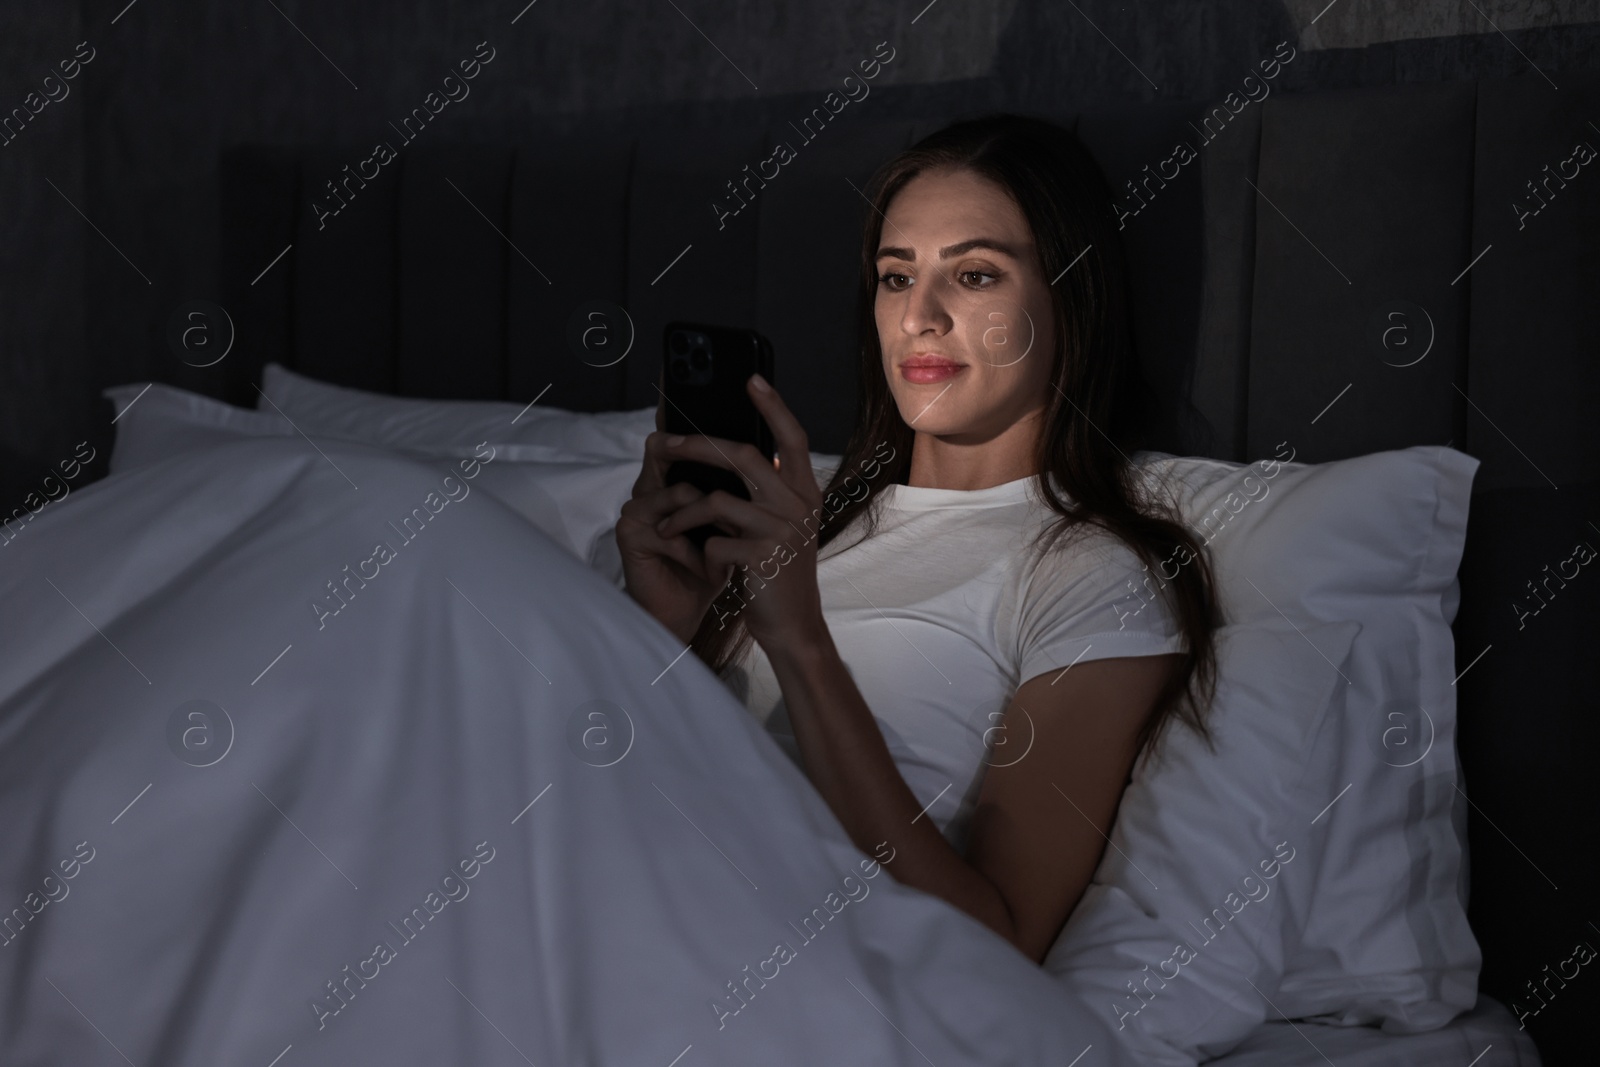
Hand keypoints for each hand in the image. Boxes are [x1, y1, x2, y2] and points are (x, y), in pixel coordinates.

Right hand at [615, 384, 725, 643]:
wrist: (687, 613)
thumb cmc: (712, 567)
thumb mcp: (735, 524)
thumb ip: (744, 489)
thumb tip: (778, 452)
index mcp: (677, 479)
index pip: (683, 435)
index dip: (692, 408)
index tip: (714, 384)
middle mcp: (652, 486)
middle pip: (666, 446)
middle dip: (698, 444)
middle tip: (732, 444)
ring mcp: (637, 507)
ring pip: (676, 487)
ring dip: (710, 521)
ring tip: (731, 542)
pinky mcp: (630, 534)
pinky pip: (667, 525)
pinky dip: (695, 548)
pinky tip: (711, 569)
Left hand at [653, 373, 827, 650]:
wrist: (793, 624)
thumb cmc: (776, 571)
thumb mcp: (778, 524)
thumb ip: (763, 492)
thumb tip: (726, 454)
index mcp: (804, 491)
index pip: (792, 437)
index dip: (773, 406)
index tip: (751, 379)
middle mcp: (799, 505)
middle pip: (742, 456)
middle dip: (697, 445)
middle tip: (664, 442)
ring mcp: (783, 531)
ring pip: (718, 500)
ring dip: (684, 512)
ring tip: (667, 523)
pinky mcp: (764, 558)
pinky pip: (716, 542)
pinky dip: (700, 551)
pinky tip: (700, 562)